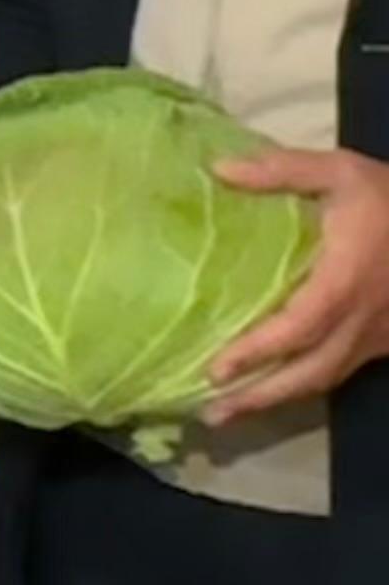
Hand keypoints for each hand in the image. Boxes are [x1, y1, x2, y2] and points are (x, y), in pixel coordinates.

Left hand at [205, 147, 388, 421]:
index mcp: (345, 280)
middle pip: (311, 371)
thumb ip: (282, 170)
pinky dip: (305, 384)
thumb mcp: (341, 171)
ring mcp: (377, 334)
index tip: (215, 370)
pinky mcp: (385, 340)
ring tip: (232, 413)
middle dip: (262, 397)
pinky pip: (341, 369)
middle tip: (212, 414)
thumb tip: (218, 170)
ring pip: (326, 377)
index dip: (258, 352)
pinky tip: (277, 389)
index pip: (298, 327)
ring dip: (280, 399)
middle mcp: (362, 318)